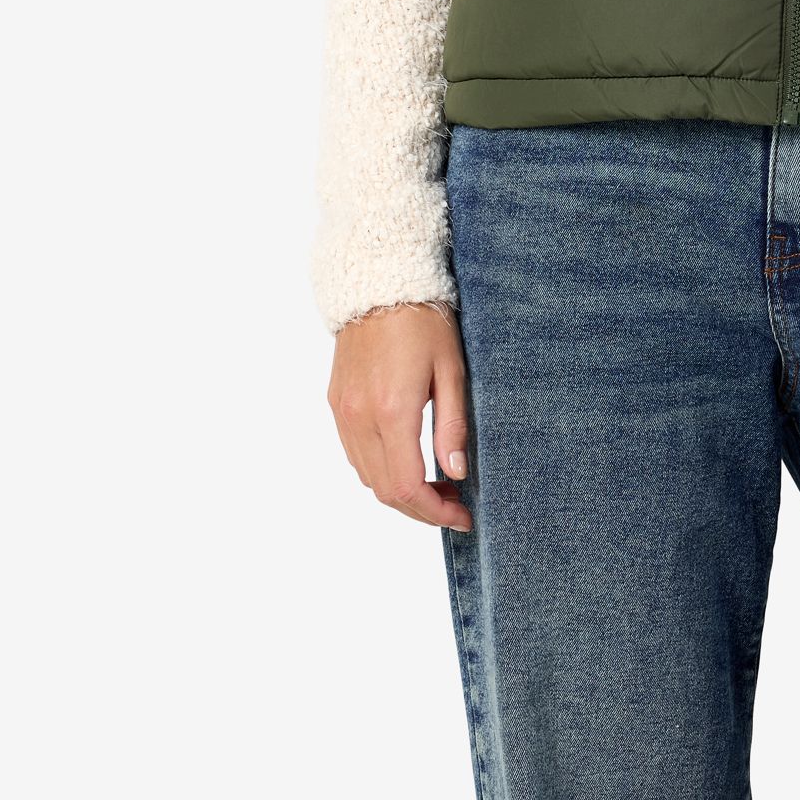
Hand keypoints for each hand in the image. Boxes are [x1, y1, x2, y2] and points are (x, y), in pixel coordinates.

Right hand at [328, 303, 472, 530]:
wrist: (379, 284)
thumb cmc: (424, 321)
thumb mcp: (452, 370)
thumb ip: (452, 426)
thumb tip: (455, 474)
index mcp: (391, 411)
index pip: (408, 486)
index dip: (436, 511)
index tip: (463, 516)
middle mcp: (359, 417)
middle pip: (385, 491)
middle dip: (421, 509)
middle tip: (455, 506)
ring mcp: (343, 412)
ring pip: (367, 477)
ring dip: (401, 492)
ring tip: (437, 485)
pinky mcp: (336, 404)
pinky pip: (355, 454)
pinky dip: (381, 471)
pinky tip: (408, 461)